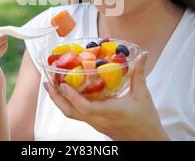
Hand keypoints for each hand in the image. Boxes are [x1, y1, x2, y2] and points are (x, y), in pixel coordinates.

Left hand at [44, 52, 168, 140]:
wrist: (146, 140)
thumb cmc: (145, 120)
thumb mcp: (142, 94)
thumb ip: (139, 73)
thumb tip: (143, 55)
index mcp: (108, 112)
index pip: (85, 108)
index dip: (71, 97)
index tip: (63, 84)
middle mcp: (98, 119)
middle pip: (70, 112)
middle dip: (56, 98)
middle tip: (47, 82)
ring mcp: (96, 123)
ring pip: (72, 114)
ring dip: (60, 101)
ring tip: (52, 86)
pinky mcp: (96, 124)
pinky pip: (78, 114)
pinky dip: (69, 103)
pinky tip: (69, 93)